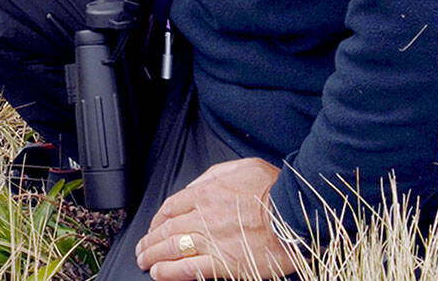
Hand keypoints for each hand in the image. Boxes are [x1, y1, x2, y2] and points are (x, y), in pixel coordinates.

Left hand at [135, 157, 298, 279]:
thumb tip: (194, 187)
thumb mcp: (242, 167)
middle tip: (142, 248)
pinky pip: (188, 269)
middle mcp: (203, 216)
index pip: (170, 206)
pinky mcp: (223, 263)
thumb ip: (213, 176)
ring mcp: (211, 240)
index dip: (157, 219)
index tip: (154, 226)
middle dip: (149, 240)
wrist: (296, 213)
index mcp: (206, 193)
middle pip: (166, 229)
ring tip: (144, 261)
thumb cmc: (275, 190)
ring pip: (171, 248)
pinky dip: (169, 272)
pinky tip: (159, 274)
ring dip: (152, 255)